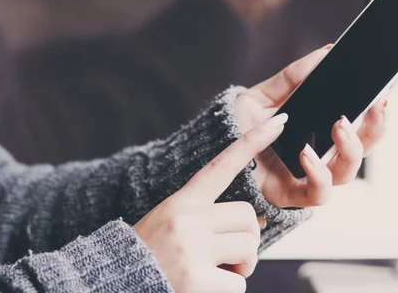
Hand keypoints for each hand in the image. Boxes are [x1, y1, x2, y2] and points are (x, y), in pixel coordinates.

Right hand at [134, 114, 287, 292]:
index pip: (222, 165)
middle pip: (248, 216)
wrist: (118, 279)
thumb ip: (207, 217)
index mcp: (181, 201)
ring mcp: (191, 248)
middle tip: (228, 254)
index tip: (279, 122)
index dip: (252, 142)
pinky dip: (229, 288)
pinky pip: (238, 283)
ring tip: (216, 271)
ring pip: (249, 247)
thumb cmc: (150, 252)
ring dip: (242, 266)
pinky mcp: (196, 278)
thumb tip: (256, 221)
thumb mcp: (172, 222)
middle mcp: (187, 219)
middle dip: (247, 238)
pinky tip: (206, 287)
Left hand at [235, 45, 387, 207]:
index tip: (383, 95)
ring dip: (349, 150)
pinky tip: (306, 153)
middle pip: (361, 151)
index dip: (377, 117)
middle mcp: (318, 156)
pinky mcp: (288, 194)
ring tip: (338, 126)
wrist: (211, 144)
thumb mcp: (266, 93)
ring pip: (345, 174)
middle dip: (374, 131)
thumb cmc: (240, 122)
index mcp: (318, 133)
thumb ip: (295, 75)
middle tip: (374, 106)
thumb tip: (328, 51)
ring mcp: (305, 177)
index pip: (359, 128)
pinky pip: (316, 194)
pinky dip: (317, 175)